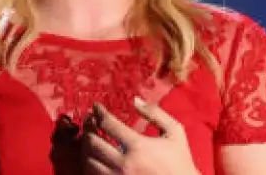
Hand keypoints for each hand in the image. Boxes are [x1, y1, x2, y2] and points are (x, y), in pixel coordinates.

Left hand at [81, 97, 199, 174]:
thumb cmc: (179, 161)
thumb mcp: (174, 132)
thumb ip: (155, 113)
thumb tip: (135, 100)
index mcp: (138, 146)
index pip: (108, 124)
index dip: (99, 112)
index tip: (96, 107)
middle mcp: (124, 163)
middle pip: (92, 142)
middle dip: (88, 129)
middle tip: (90, 121)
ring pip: (88, 161)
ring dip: (86, 148)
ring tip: (90, 138)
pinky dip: (90, 164)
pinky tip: (94, 157)